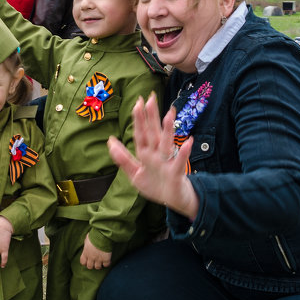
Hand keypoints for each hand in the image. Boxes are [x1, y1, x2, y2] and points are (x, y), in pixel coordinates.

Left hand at [80, 235, 111, 269]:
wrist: (103, 235)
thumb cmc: (94, 235)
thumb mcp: (87, 239)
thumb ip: (86, 243)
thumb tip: (87, 243)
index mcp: (86, 252)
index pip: (83, 262)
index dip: (85, 262)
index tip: (88, 260)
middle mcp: (91, 257)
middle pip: (90, 266)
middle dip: (92, 265)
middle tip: (95, 261)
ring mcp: (99, 259)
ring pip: (98, 267)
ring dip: (99, 265)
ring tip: (101, 262)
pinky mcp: (106, 259)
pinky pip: (106, 265)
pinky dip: (107, 263)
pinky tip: (107, 260)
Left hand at [107, 93, 198, 220]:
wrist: (172, 201)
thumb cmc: (155, 185)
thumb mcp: (135, 174)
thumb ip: (123, 158)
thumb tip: (110, 141)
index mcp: (145, 154)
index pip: (140, 134)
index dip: (138, 120)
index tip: (137, 102)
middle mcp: (156, 154)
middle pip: (153, 133)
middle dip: (151, 117)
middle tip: (150, 98)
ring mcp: (167, 162)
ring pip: (166, 143)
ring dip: (168, 130)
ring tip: (169, 114)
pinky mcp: (176, 173)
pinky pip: (180, 162)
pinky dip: (184, 153)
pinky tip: (188, 142)